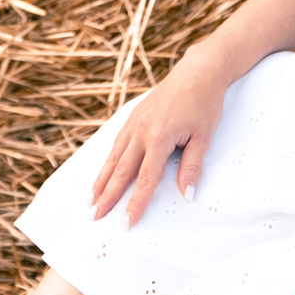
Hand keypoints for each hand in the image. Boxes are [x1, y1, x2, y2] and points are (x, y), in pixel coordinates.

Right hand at [89, 50, 232, 224]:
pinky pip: (116, 144)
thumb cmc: (203, 103)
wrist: (198, 72)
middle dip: (107, 196)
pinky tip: (103, 173)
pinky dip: (107, 162)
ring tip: (90, 200)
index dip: (135, 203)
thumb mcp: (204, 137)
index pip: (145, 179)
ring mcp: (134, 123)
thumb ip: (192, 167)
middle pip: (121, 171)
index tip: (126, 222)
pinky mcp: (133, 117)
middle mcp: (141, 131)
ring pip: (113, 157)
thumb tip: (187, 195)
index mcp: (159, 137)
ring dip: (101, 180)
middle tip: (94, 216)